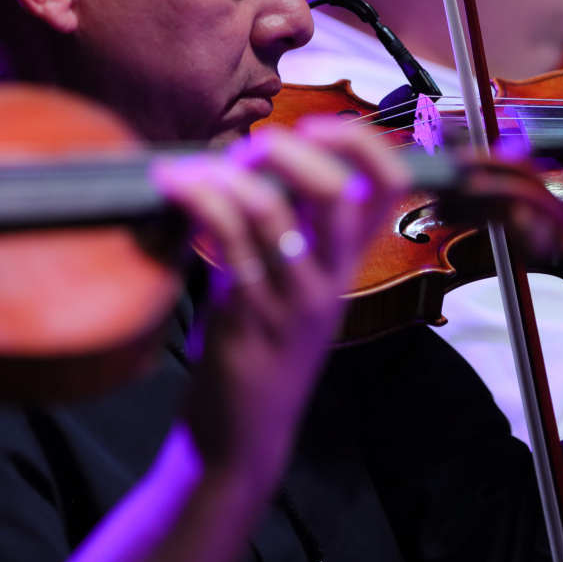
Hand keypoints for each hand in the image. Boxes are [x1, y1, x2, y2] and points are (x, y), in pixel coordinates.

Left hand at [153, 116, 407, 479]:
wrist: (241, 436)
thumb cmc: (257, 353)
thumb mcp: (285, 287)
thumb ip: (283, 232)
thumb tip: (254, 165)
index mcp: (345, 267)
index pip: (388, 191)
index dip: (365, 146)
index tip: (320, 125)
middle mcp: (330, 280)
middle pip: (338, 191)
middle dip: (292, 149)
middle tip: (252, 147)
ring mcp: (293, 301)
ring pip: (275, 211)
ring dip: (230, 173)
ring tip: (197, 169)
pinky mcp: (250, 317)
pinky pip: (229, 241)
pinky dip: (200, 201)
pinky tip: (175, 189)